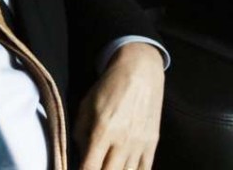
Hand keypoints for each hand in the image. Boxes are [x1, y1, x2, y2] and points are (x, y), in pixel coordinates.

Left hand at [74, 42, 164, 169]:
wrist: (140, 72)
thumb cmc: (109, 87)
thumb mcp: (86, 105)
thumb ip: (79, 131)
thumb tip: (80, 154)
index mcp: (103, 130)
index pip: (90, 167)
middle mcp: (122, 141)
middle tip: (92, 167)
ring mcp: (139, 144)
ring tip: (106, 167)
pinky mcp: (152, 144)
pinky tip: (123, 169)